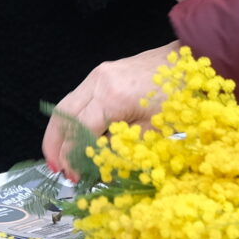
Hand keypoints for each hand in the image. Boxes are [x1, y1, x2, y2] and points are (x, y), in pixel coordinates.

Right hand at [43, 43, 176, 175]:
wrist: (184, 63)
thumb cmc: (177, 97)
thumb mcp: (153, 130)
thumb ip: (123, 146)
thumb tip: (99, 160)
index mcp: (112, 98)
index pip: (80, 131)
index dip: (73, 156)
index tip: (73, 175)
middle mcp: (98, 83)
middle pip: (63, 115)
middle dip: (54, 144)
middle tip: (55, 168)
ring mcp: (97, 75)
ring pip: (65, 105)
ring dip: (58, 131)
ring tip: (58, 155)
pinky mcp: (100, 74)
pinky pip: (77, 98)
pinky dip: (71, 119)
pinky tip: (74, 135)